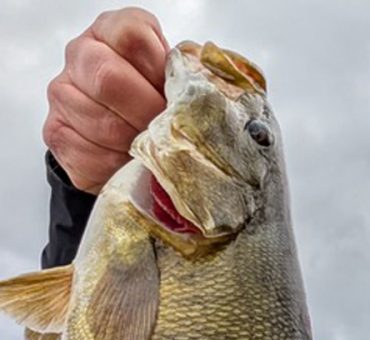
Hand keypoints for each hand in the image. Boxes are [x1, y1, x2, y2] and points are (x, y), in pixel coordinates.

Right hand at [44, 7, 169, 193]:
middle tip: (166, 134)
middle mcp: (81, 55)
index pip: (132, 37)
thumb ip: (183, 77)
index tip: (173, 95)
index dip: (158, 71)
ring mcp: (63, 94)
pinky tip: (130, 165)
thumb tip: (201, 95)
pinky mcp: (57, 134)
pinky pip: (90, 155)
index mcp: (111, 31)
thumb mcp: (172, 81)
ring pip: (102, 123)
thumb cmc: (153, 102)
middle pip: (110, 79)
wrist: (118, 138)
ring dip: (135, 146)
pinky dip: (118, 167)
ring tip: (152, 152)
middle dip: (147, 113)